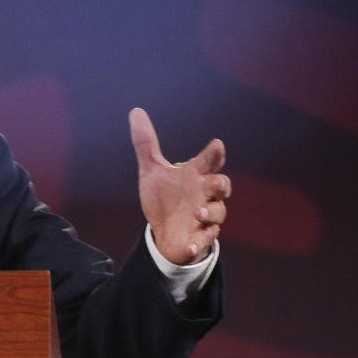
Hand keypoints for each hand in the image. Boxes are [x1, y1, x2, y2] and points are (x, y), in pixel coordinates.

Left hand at [129, 107, 229, 264]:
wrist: (165, 231)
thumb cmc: (164, 197)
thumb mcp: (152, 170)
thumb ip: (146, 143)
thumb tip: (135, 111)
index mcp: (195, 175)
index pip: (209, 161)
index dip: (214, 153)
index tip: (217, 145)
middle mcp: (205, 194)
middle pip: (221, 186)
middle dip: (219, 184)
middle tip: (212, 182)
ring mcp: (206, 217)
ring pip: (218, 212)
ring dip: (209, 212)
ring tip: (197, 213)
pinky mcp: (202, 237)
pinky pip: (205, 240)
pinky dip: (198, 243)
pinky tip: (189, 246)